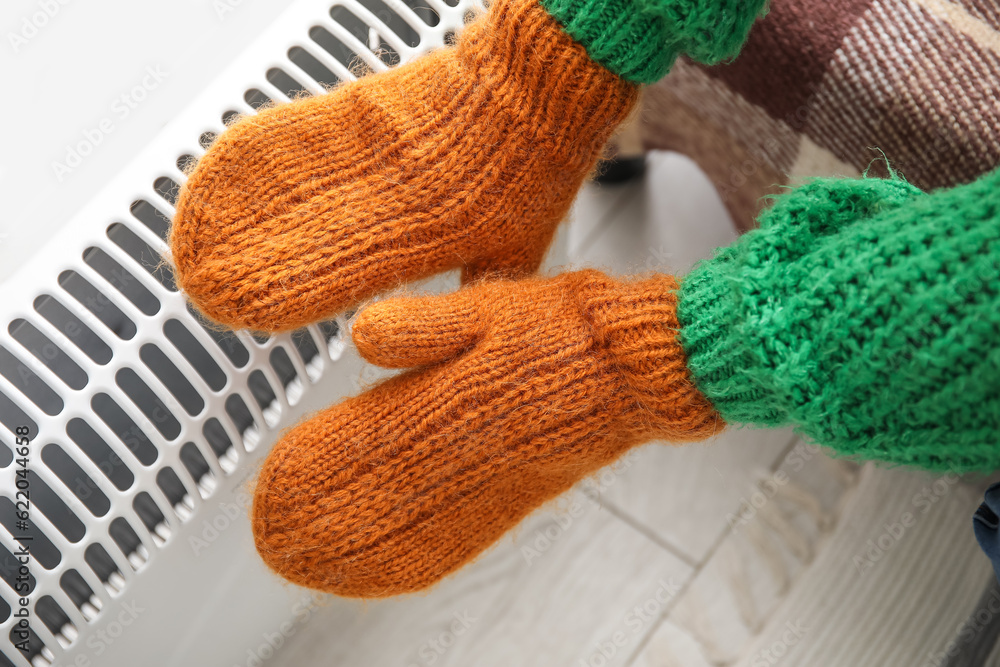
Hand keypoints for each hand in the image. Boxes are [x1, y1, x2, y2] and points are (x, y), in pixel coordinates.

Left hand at [251, 270, 718, 595]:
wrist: (645, 367)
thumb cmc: (575, 331)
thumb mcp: (496, 306)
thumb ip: (429, 325)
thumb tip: (363, 334)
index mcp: (461, 399)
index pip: (372, 438)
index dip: (320, 461)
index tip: (272, 479)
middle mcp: (474, 453)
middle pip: (385, 496)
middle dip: (325, 519)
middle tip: (273, 538)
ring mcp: (498, 483)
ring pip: (418, 527)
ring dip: (361, 550)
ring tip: (313, 567)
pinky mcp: (520, 496)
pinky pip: (463, 538)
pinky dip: (421, 561)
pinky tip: (395, 575)